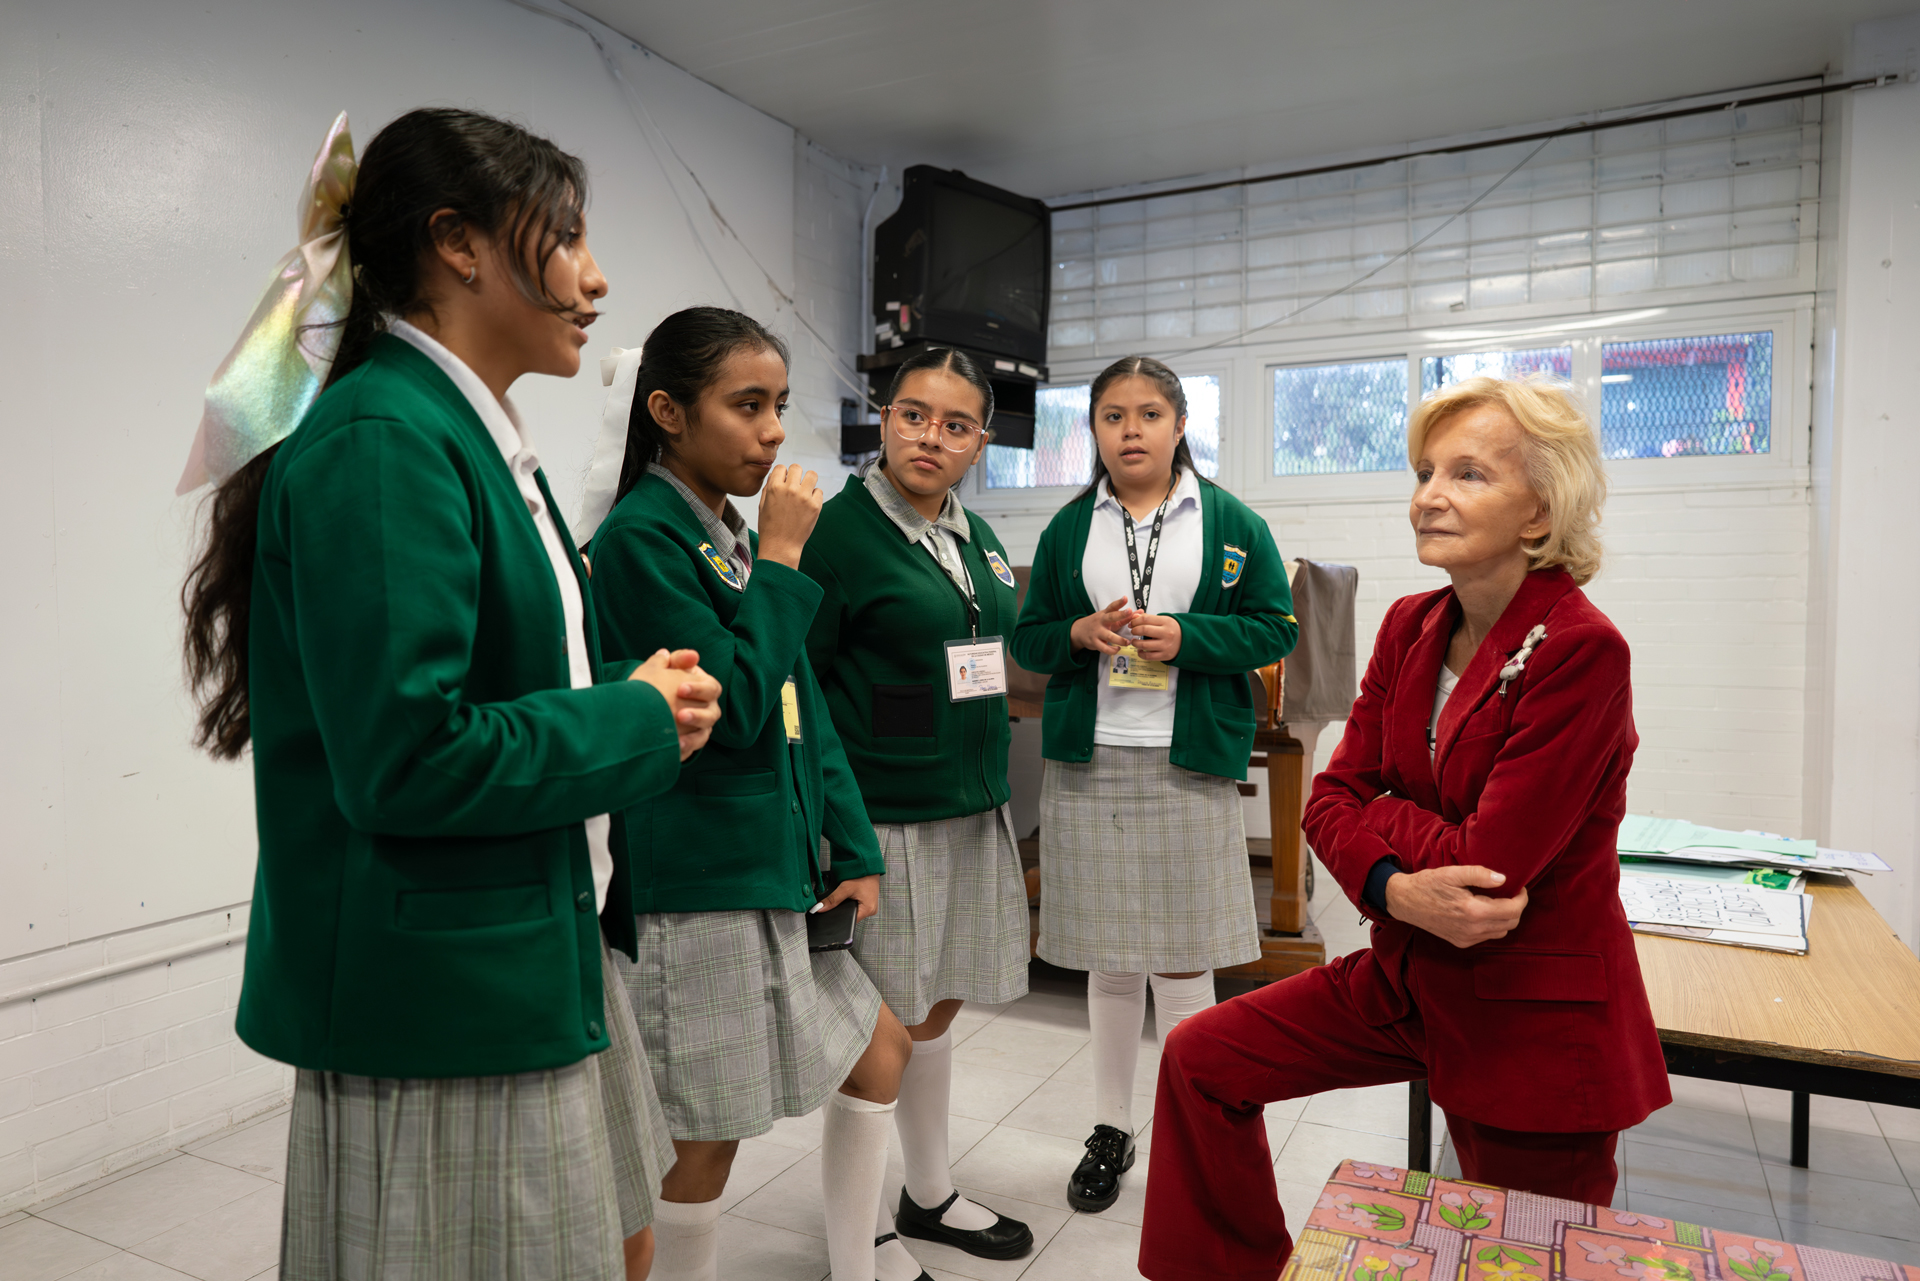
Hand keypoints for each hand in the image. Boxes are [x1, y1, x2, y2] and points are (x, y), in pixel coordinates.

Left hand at [628, 648, 722, 758]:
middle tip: (680, 714)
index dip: (699, 689)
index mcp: (703, 688)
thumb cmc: (654, 684)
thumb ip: (676, 660)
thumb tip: (692, 655)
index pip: (711, 688)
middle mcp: (706, 709)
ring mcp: (699, 728)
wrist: (639, 708)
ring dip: (693, 737)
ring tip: (678, 740)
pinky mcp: (689, 743)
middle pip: (712, 714)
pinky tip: (674, 748)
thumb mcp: (660, 669)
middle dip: (697, 714)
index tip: (680, 688)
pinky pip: (692, 749)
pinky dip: (685, 749)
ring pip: (704, 734)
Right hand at [756, 463, 823, 567]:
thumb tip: (776, 476)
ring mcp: (804, 497)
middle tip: (795, 485)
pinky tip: (808, 504)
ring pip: (812, 474)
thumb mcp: (762, 505)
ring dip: (808, 481)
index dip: (782, 474)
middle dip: (796, 475)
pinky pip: (819, 491)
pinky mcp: (815, 506)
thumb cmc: (770, 528)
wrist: (781, 546)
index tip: (784, 480)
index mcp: (774, 488)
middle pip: (797, 467)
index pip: (781, 467)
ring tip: (805, 490)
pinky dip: (815, 496)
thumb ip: (769, 487)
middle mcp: (790, 489)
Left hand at [812, 873, 881, 921]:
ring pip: (853, 911)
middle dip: (842, 911)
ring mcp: (870, 906)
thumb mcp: (845, 888)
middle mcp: (871, 910)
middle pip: (851, 916)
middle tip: (840, 901)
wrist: (868, 865)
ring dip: (847, 906)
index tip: (831, 914)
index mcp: (868, 910)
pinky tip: (849, 896)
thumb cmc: (862, 875)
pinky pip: (856, 906)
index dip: (839, 917)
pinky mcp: (867, 902)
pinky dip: (850, 902)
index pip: (850, 921)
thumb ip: (832, 900)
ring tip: (846, 897)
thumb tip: (820, 908)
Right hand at [1070, 597, 1142, 654]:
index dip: (1119, 602)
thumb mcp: (1109, 618)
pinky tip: (1117, 649)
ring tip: (1128, 642)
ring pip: (1109, 636)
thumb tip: (1141, 612)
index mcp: (1105, 614)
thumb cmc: (1099, 624)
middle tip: (1130, 612)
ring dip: (1119, 640)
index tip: (1125, 598)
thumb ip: (1125, 617)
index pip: (1112, 606)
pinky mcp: (1094, 642)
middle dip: (1121, 614)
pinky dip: (1112, 650)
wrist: (1079, 631)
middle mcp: (1101, 621)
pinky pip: (1104, 648)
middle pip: (1111, 617)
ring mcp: (1097, 632)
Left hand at [1131, 613, 1181, 661]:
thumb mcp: (1163, 620)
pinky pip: (1148, 656)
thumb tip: (1134, 617)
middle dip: (1134, 630)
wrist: (1185, 641)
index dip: (1135, 621)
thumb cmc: (1171, 629)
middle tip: (1133, 631)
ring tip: (1134, 641)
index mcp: (1166, 622)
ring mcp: (1166, 645)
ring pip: (1144, 644)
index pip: (1146, 619)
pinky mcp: (1165, 655)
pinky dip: (1141, 654)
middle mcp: (1166, 633)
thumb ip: (1148, 618)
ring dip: (1135, 643)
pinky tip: (1140, 650)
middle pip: (1144, 630)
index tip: (1131, 623)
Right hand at [1382, 865, 1528, 948]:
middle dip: (1516, 908)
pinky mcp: (1460, 942)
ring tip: (1499, 901)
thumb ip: (1479, 874)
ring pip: (1501, 932)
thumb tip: (1503, 879)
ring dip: (1506, 918)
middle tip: (1512, 893)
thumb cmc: (1427, 884)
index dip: (1521, 899)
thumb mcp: (1452, 873)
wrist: (1404, 901)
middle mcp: (1472, 929)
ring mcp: (1466, 938)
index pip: (1512, 910)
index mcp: (1473, 911)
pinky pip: (1487, 936)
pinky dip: (1493, 925)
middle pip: (1510, 924)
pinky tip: (1484, 911)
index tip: (1520, 888)